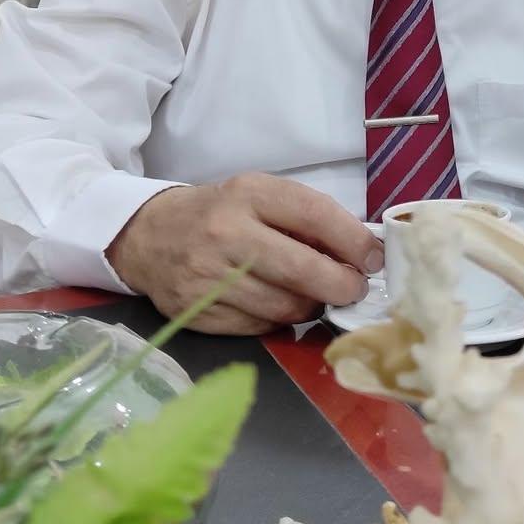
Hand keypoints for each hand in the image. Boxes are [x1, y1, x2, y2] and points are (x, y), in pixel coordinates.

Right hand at [106, 174, 383, 333]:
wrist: (147, 236)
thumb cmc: (219, 213)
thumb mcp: (258, 196)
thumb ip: (306, 218)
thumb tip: (361, 254)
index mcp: (248, 194)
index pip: (315, 216)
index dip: (354, 242)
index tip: (375, 259)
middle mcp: (226, 234)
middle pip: (303, 271)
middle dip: (342, 286)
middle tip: (355, 290)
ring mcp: (209, 278)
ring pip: (285, 307)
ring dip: (312, 306)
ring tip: (314, 296)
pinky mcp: (199, 313)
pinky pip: (260, 328)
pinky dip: (279, 322)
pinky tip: (278, 306)